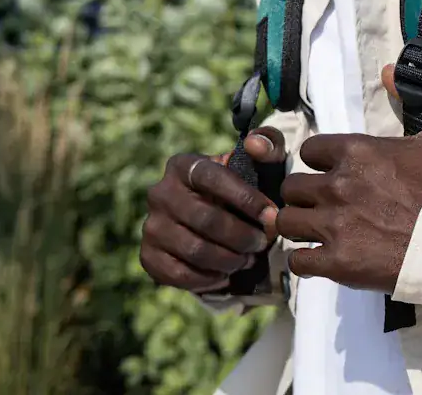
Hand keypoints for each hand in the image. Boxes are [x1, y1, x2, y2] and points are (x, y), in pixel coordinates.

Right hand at [140, 129, 286, 292]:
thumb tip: (255, 145)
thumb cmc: (240, 188)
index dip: (246, 199)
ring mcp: (151, 226)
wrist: (212, 218)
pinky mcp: (148, 255)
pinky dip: (209, 278)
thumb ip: (267, 143)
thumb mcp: (257, 162)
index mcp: (183, 165)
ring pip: (195, 250)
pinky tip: (226, 274)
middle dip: (243, 236)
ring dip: (230, 259)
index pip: (213, 179)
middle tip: (263, 243)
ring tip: (248, 258)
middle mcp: (160, 193)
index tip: (272, 216)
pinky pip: (179, 274)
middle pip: (206, 220)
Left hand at [275, 65, 421, 292]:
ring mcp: (334, 226)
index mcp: (358, 152)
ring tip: (317, 234)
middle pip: (292, 188)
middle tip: (324, 206)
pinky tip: (321, 259)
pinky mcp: (337, 263)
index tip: (334, 173)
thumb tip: (389, 71)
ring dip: (300, 228)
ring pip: (287, 223)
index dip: (320, 162)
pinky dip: (306, 261)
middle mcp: (338, 186)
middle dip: (305, 196)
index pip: (310, 151)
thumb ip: (418, 99)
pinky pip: (297, 261)